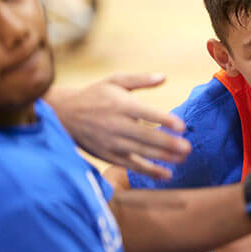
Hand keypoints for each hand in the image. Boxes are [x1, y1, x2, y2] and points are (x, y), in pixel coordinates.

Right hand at [46, 73, 190, 178]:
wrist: (63, 115)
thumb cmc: (95, 95)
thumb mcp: (115, 81)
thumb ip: (140, 79)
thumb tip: (163, 77)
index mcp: (121, 105)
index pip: (147, 114)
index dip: (165, 121)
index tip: (182, 127)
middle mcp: (117, 125)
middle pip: (146, 137)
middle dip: (168, 144)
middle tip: (188, 148)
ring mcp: (112, 143)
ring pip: (141, 153)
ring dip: (163, 158)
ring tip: (183, 159)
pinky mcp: (109, 155)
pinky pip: (132, 166)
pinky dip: (149, 171)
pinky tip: (166, 174)